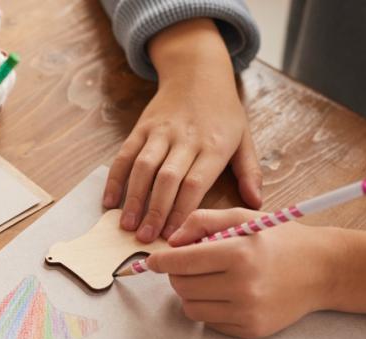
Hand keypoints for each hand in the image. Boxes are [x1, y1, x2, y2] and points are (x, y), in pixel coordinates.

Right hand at [103, 18, 261, 242]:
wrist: (197, 72)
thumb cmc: (223, 112)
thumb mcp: (244, 138)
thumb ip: (249, 171)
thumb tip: (256, 202)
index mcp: (214, 145)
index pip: (195, 183)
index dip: (181, 211)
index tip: (174, 237)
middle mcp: (185, 138)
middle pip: (167, 179)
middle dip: (155, 211)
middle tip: (147, 239)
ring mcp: (160, 132)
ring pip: (143, 168)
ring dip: (134, 199)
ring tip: (127, 226)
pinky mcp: (141, 128)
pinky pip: (124, 155)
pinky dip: (115, 179)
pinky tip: (109, 201)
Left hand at [145, 208, 338, 338]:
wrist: (323, 270)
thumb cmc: (280, 240)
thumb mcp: (243, 217)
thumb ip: (202, 221)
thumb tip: (171, 241)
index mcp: (239, 254)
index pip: (181, 262)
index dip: (160, 261)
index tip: (153, 260)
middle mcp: (243, 286)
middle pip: (181, 286)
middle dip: (178, 274)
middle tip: (190, 264)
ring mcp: (247, 312)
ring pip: (190, 308)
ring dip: (191, 292)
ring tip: (210, 278)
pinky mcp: (251, 331)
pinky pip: (209, 322)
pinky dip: (210, 308)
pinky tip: (227, 293)